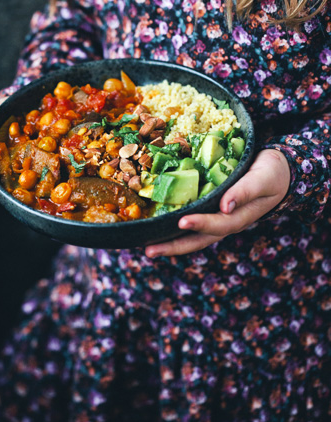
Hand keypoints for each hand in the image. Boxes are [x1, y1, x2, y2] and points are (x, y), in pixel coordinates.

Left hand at [145, 149, 290, 256]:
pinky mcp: (208, 210)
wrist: (277, 171)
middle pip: (198, 240)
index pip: (218, 224)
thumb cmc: (270, 174)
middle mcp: (225, 222)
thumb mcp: (262, 179)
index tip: (182, 222)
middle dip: (174, 246)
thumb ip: (245, 192)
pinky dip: (170, 227)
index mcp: (239, 217)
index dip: (201, 224)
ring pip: (190, 235)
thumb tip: (226, 206)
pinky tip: (153, 227)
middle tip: (149, 251)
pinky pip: (188, 221)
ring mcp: (215, 219)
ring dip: (168, 242)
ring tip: (145, 246)